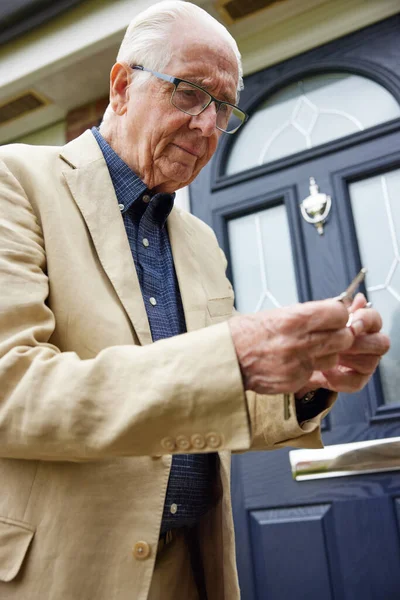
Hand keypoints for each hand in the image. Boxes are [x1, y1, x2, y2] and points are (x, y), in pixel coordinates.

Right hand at [229, 299, 353, 394]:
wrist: (228, 359)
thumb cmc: (247, 334)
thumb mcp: (277, 315)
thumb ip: (306, 315)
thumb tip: (332, 313)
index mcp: (295, 319)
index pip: (338, 314)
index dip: (338, 315)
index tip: (334, 316)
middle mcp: (300, 342)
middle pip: (343, 338)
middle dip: (339, 335)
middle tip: (328, 333)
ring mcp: (299, 364)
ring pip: (333, 358)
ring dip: (327, 354)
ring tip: (308, 349)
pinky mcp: (296, 381)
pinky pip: (315, 373)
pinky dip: (309, 368)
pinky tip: (293, 362)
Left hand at [304, 293, 389, 392]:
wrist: (302, 358)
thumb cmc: (316, 335)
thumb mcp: (324, 319)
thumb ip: (339, 309)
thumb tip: (358, 299)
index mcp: (364, 325)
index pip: (375, 319)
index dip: (366, 320)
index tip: (352, 322)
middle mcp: (370, 344)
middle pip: (381, 343)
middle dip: (358, 343)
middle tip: (339, 343)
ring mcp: (367, 363)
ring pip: (370, 363)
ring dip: (347, 359)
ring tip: (327, 355)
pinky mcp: (358, 380)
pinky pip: (357, 381)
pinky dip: (339, 378)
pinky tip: (325, 371)